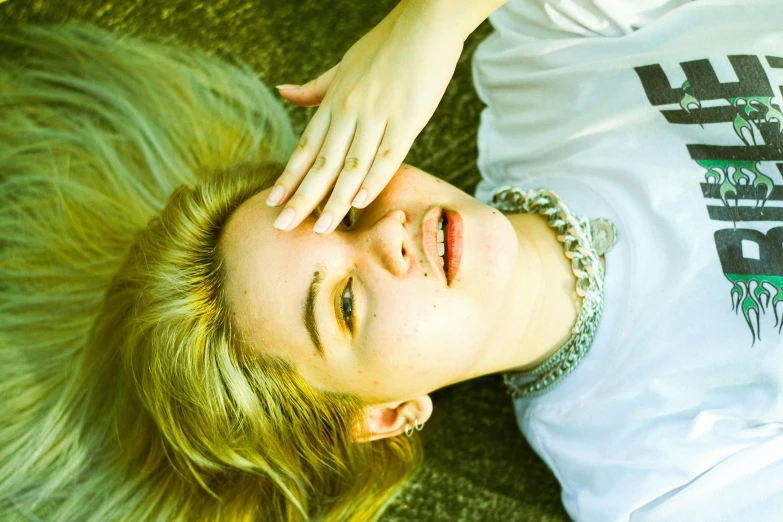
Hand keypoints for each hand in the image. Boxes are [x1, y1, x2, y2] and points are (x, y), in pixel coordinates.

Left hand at [267, 0, 463, 233]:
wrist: (425, 23)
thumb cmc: (386, 45)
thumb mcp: (343, 65)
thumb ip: (315, 87)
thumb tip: (282, 91)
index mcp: (335, 102)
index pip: (306, 147)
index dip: (288, 177)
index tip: (271, 202)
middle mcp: (350, 111)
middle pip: (322, 163)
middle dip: (301, 198)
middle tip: (282, 227)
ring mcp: (378, 115)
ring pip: (351, 166)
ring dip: (334, 200)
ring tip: (320, 229)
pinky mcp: (407, 119)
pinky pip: (388, 155)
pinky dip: (373, 180)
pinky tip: (359, 202)